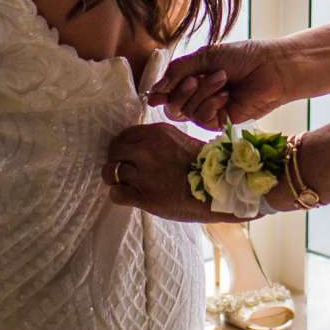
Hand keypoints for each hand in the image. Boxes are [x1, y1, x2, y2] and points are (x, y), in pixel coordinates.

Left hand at [104, 123, 253, 223]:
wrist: (218, 191)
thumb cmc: (204, 168)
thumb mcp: (181, 142)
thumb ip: (158, 143)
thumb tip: (138, 149)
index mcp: (157, 133)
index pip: (125, 135)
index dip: (123, 146)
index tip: (127, 155)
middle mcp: (146, 150)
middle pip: (114, 151)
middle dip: (116, 161)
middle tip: (123, 170)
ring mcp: (143, 173)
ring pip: (110, 172)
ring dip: (115, 179)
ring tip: (126, 184)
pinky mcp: (143, 196)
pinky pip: (116, 193)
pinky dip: (119, 195)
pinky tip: (130, 196)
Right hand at [146, 40, 295, 126]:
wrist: (271, 66)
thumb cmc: (243, 57)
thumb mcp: (205, 57)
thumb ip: (177, 71)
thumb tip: (154, 92)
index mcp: (193, 79)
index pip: (167, 92)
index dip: (159, 93)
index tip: (153, 95)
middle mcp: (199, 97)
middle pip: (172, 106)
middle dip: (181, 91)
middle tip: (196, 78)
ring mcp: (210, 111)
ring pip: (187, 111)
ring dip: (202, 92)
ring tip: (222, 78)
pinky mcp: (222, 122)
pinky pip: (202, 119)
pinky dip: (210, 104)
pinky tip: (226, 95)